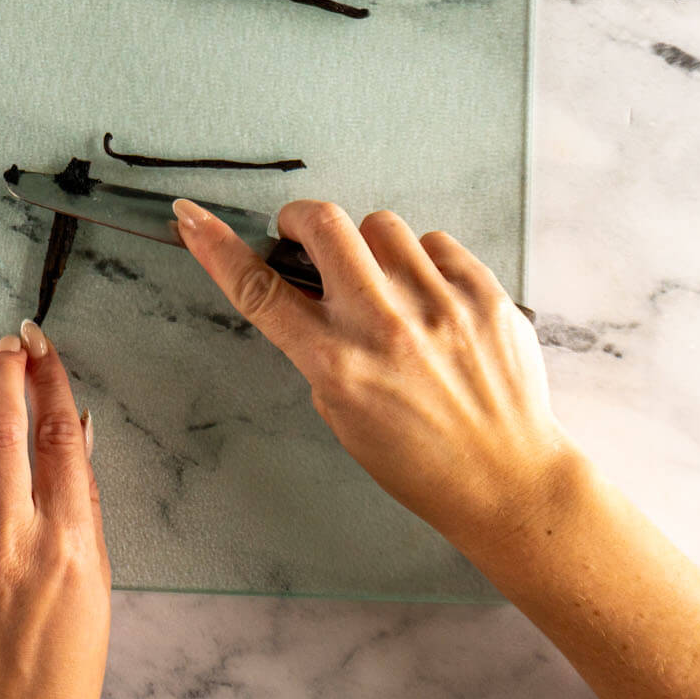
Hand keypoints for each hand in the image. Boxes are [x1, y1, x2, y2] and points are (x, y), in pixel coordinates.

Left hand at [0, 321, 110, 698]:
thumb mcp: (97, 576)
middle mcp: (15, 549)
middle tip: (5, 348)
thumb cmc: (62, 657)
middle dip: (3, 374)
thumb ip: (81, 500)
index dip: (51, 378)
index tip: (41, 346)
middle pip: (5, 433)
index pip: (60, 436)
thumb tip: (73, 426)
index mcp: (70, 544)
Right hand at [173, 198, 574, 554]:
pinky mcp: (484, 293)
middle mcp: (385, 326)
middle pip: (324, 224)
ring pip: (382, 224)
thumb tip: (311, 290)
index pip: (260, 290)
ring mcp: (439, 304)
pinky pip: (436, 242)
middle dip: (302, 219)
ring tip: (386, 285)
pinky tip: (430, 300)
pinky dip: (423, 262)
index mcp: (337, 364)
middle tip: (304, 236)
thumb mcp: (341, 414)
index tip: (192, 218)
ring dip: (370, 246)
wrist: (507, 480)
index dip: (216, 248)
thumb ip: (320, 350)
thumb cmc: (420, 460)